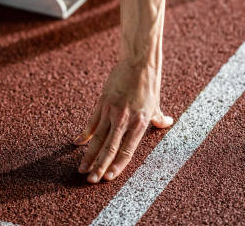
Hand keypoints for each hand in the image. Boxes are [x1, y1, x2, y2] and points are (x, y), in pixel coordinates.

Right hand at [73, 60, 172, 182]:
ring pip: (97, 138)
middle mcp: (125, 120)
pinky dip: (84, 134)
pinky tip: (77, 143)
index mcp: (140, 123)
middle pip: (109, 148)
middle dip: (99, 166)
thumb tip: (167, 123)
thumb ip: (159, 118)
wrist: (138, 62)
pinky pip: (91, 122)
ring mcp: (112, 111)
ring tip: (81, 168)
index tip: (108, 178)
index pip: (127, 151)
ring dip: (88, 155)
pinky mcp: (102, 102)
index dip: (117, 165)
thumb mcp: (155, 104)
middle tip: (90, 181)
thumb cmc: (149, 84)